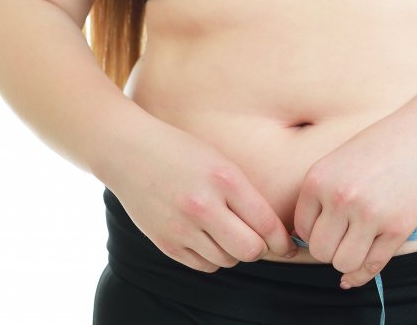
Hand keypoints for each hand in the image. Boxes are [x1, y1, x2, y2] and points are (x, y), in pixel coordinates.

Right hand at [96, 119, 298, 272]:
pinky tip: (205, 236)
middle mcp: (203, 205)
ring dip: (233, 251)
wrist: (129, 152)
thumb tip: (274, 234)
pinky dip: (211, 256)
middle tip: (257, 238)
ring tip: (225, 231)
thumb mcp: (221, 162)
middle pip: (250, 250)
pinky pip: (203, 265)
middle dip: (259, 248)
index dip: (282, 241)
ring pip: (227, 260)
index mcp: (224, 179)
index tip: (287, 245)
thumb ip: (246, 195)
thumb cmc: (182, 153)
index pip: (266, 224)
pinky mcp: (164, 242)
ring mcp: (181, 227)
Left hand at [292, 109, 416, 288]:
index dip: (314, 234)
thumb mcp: (338, 162)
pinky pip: (371, 265)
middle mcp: (340, 198)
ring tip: (354, 247)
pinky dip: (362, 274)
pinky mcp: (397, 228)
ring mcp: (369, 214)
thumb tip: (301, 239)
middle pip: (320, 251)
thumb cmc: (380, 148)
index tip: (329, 229)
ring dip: (347, 262)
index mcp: (318, 180)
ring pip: (343, 263)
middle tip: (342, 240)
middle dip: (329, 251)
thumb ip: (319, 195)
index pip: (302, 230)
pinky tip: (359, 271)